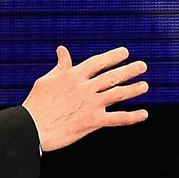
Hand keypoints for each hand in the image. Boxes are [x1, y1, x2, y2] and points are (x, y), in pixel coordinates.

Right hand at [23, 45, 149, 151]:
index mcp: (73, 76)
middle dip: (129, 70)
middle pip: (112, 76)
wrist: (33, 127)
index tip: (125, 52)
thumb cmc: (37, 104)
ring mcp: (91, 104)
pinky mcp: (93, 121)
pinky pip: (118, 118)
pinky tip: (144, 114)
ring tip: (145, 85)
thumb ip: (61, 66)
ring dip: (133, 89)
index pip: (97, 62)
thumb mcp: (47, 80)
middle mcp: (85, 88)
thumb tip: (63, 50)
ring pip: (118, 94)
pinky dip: (133, 117)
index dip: (112, 57)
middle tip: (142, 65)